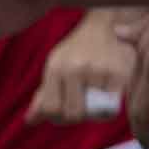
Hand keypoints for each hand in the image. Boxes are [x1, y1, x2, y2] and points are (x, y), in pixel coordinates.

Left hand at [28, 13, 138, 127]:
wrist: (107, 27)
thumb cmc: (77, 52)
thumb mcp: (56, 67)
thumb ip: (44, 95)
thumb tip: (29, 121)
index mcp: (56, 68)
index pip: (51, 109)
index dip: (58, 117)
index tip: (66, 112)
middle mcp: (74, 68)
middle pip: (73, 114)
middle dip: (78, 116)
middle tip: (84, 106)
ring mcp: (97, 71)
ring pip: (94, 112)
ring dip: (95, 111)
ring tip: (97, 96)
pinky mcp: (119, 74)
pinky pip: (112, 108)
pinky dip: (110, 107)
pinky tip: (108, 95)